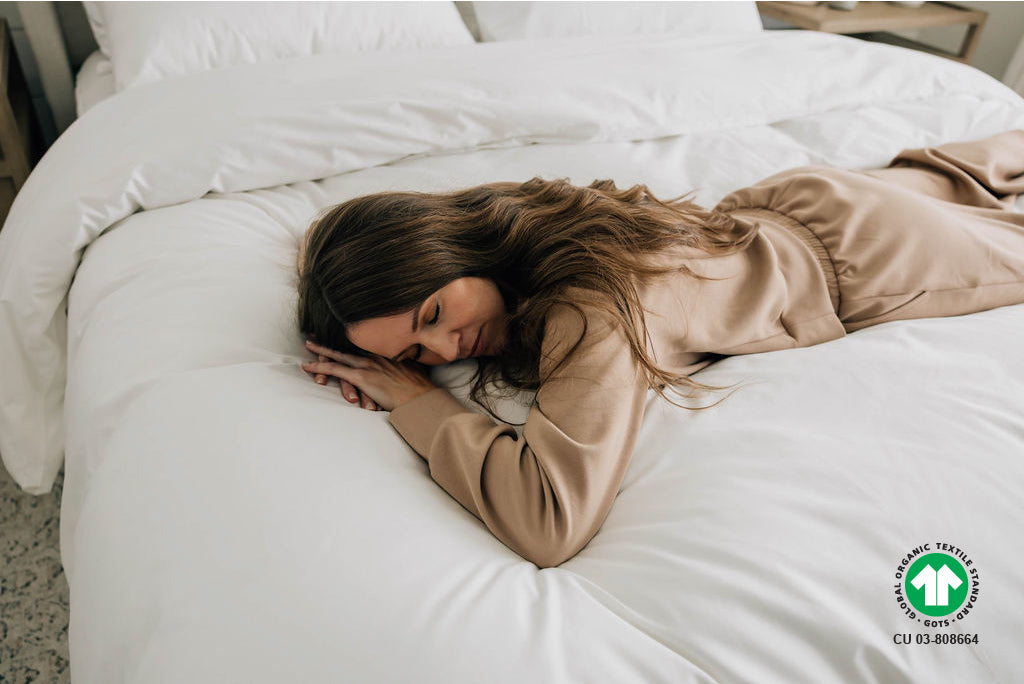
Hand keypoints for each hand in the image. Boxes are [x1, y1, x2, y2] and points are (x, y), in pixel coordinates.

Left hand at [302, 340, 436, 410]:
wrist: (422, 399)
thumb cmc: (421, 390)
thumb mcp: (414, 372)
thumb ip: (404, 368)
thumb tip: (405, 371)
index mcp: (387, 354)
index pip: (364, 343)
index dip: (352, 337)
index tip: (344, 331)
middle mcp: (376, 355)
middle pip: (349, 344)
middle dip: (334, 337)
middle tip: (321, 330)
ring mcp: (368, 365)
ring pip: (338, 354)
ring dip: (322, 350)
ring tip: (309, 344)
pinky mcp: (362, 377)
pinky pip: (335, 370)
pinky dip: (320, 367)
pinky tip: (308, 366)